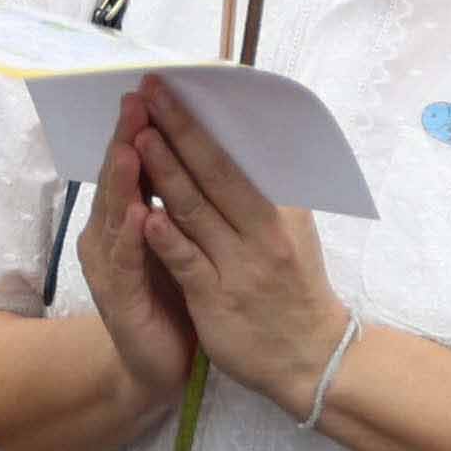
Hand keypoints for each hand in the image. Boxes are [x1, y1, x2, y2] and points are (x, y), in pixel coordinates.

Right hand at [69, 93, 200, 414]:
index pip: (136, 162)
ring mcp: (111, 266)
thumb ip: (188, 196)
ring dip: (124, 180)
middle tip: (137, 100)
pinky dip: (132, 238)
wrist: (163, 364)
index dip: (145, 125)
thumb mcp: (186, 237)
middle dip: (129, 137)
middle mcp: (111, 234)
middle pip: (119, 178)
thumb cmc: (177, 293)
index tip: (158, 87)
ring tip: (132, 145)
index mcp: (129, 216)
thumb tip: (214, 142)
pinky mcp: (120, 300)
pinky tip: (139, 215)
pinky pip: (126, 263)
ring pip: (116, 215)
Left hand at [133, 90, 347, 412]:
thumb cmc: (296, 288)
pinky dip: (168, 239)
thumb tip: (243, 150)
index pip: (233, 158)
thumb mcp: (293, 234)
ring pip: (195, 212)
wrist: (312, 357)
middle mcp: (262, 231)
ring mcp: (239, 265)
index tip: (171, 93)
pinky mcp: (218, 299)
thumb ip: (268, 197)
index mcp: (278, 211)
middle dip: (178, 131)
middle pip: (214, 173)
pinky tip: (145, 216)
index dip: (198, 124)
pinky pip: (189, 263)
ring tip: (138, 138)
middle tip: (148, 94)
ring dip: (165, 173)